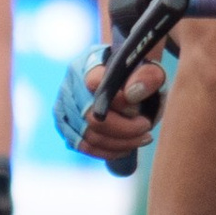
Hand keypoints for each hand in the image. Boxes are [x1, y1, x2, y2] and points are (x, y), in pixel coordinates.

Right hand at [56, 47, 166, 164]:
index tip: (141, 109)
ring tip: (142, 138)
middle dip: (125, 130)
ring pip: (89, 136)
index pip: (97, 85)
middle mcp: (70, 84)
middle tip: (146, 129)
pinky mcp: (66, 125)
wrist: (124, 76)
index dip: (122, 103)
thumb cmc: (138, 72)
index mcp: (89, 63)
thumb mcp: (151, 68)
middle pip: (92, 118)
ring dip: (120, 143)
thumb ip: (148, 76)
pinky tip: (126, 147)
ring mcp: (64, 106)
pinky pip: (84, 146)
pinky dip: (108, 151)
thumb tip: (132, 95)